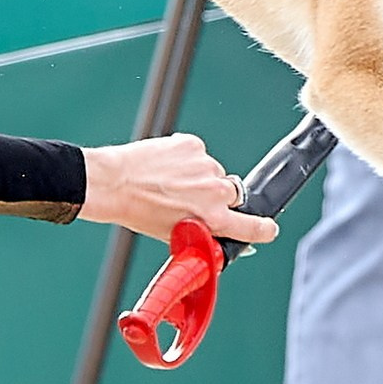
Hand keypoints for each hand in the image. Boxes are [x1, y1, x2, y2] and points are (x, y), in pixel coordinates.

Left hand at [81, 134, 279, 246]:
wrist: (115, 183)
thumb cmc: (139, 211)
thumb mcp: (175, 235)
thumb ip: (204, 236)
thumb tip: (219, 238)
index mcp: (214, 219)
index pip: (255, 226)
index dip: (264, 228)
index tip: (267, 228)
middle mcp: (215, 191)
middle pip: (233, 195)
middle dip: (218, 199)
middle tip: (191, 200)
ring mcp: (205, 165)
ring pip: (213, 173)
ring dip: (200, 177)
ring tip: (171, 183)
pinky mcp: (193, 144)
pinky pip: (198, 154)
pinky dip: (186, 160)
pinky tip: (166, 167)